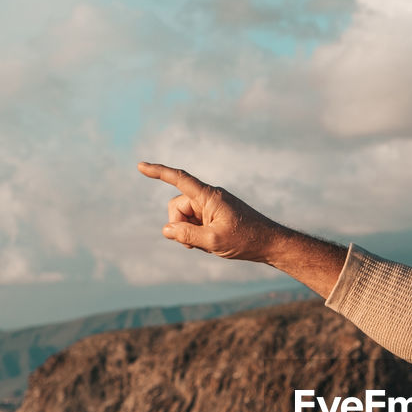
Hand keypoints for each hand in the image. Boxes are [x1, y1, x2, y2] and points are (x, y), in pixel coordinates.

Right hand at [137, 162, 288, 261]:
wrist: (270, 243)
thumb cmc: (246, 240)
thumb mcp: (213, 241)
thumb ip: (187, 235)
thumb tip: (166, 229)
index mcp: (209, 196)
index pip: (179, 179)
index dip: (158, 172)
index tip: (140, 166)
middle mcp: (209, 197)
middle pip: (177, 207)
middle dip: (179, 226)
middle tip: (194, 245)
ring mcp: (212, 206)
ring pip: (185, 218)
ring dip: (189, 233)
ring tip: (208, 245)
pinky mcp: (216, 215)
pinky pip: (196, 223)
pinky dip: (198, 235)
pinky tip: (213, 244)